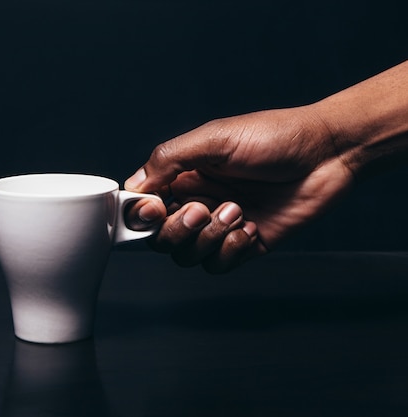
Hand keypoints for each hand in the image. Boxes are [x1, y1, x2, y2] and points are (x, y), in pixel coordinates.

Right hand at [124, 105, 354, 272]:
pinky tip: (250, 228)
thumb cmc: (275, 137)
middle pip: (160, 236)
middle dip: (176, 229)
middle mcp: (197, 201)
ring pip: (187, 255)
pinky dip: (230, 251)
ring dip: (208, 238)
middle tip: (201, 210)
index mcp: (184, 175)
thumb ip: (169, 159)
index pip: (143, 204)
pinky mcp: (244, 244)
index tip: (154, 209)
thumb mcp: (215, 138)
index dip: (140, 214)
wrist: (327, 154)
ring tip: (236, 212)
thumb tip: (134, 186)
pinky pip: (218, 264)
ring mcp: (220, 226)